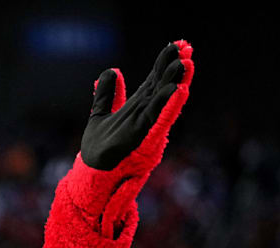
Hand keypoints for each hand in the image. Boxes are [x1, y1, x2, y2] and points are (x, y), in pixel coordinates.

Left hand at [81, 41, 193, 170]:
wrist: (92, 171)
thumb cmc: (100, 146)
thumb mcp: (100, 114)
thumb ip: (107, 94)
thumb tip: (112, 71)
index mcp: (138, 106)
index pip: (154, 80)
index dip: (165, 62)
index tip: (178, 44)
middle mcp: (145, 114)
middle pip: (162, 86)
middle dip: (175, 68)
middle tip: (188, 47)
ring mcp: (145, 126)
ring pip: (164, 101)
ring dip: (176, 82)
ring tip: (187, 64)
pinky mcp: (140, 138)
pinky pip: (157, 120)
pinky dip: (168, 105)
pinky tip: (178, 91)